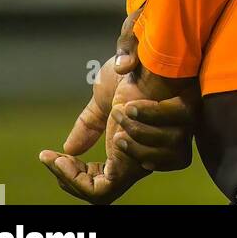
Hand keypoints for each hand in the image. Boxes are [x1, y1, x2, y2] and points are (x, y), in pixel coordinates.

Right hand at [39, 8, 198, 203]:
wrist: (156, 44)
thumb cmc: (135, 69)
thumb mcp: (104, 97)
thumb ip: (90, 124)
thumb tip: (69, 150)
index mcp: (130, 153)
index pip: (99, 189)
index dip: (72, 181)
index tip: (51, 157)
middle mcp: (148, 155)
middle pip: (107, 193)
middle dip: (77, 176)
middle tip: (60, 157)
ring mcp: (171, 138)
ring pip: (140, 167)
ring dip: (126, 138)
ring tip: (117, 110)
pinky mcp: (185, 117)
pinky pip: (165, 145)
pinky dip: (142, 128)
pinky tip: (128, 107)